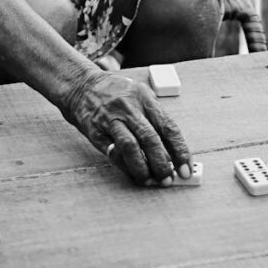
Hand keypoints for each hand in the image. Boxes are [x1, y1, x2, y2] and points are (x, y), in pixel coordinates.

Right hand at [62, 71, 191, 185]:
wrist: (81, 86)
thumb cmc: (116, 93)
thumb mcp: (140, 96)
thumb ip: (155, 119)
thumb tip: (171, 153)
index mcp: (144, 98)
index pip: (168, 127)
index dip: (179, 150)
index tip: (186, 168)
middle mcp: (128, 108)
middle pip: (150, 138)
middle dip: (162, 163)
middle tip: (168, 179)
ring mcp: (110, 120)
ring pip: (130, 147)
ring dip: (142, 168)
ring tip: (150, 180)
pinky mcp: (96, 132)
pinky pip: (113, 153)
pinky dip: (125, 167)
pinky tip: (133, 174)